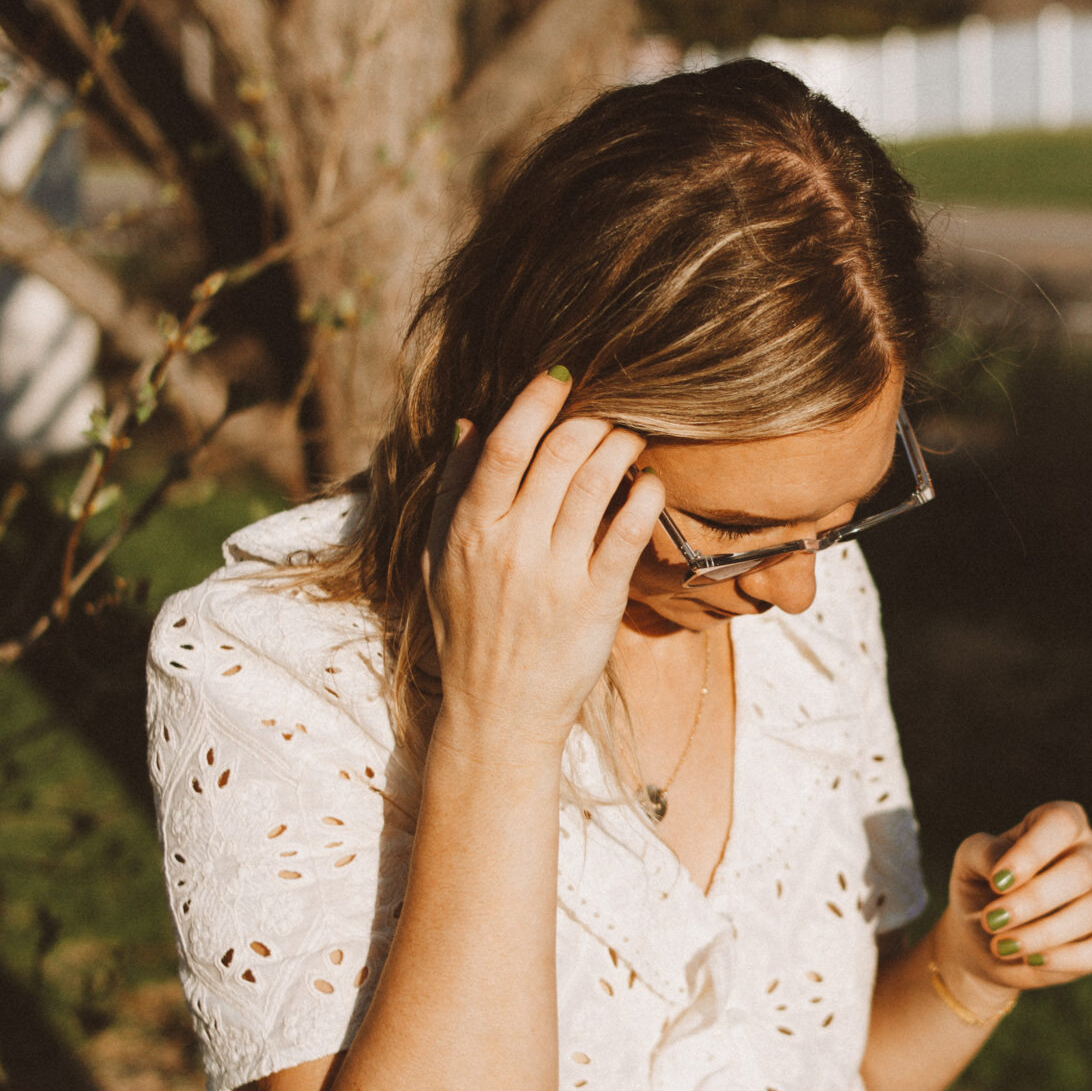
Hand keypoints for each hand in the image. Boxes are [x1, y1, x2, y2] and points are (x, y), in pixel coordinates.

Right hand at [423, 370, 664, 756]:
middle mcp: (512, 549)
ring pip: (597, 485)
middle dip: (591, 417)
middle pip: (558, 456)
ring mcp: (556, 577)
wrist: (499, 715)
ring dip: (622, 446)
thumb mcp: (440, 560)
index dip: (535, 402)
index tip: (561, 375)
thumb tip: (472, 423)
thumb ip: (455, 490)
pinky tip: (651, 482)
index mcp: (469, 533)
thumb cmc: (468, 632)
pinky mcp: (597, 604)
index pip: (504, 448)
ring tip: (633, 435)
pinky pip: (628, 534)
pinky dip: (645, 497)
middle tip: (610, 406)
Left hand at [933, 801, 1091, 1004]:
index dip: (1032, 852)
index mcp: (1061, 824)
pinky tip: (1033, 961)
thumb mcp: (968, 865)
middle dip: (1033, 900)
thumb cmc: (981, 892)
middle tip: (992, 921)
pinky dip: (1069, 958)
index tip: (997, 881)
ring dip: (1043, 933)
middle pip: (1081, 870)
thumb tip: (1002, 867)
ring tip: (1002, 946)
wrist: (985, 942)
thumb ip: (982, 853)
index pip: (1062, 823)